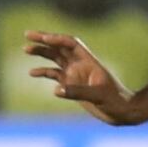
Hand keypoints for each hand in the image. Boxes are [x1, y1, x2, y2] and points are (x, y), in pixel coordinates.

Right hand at [23, 32, 142, 124]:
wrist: (122, 112)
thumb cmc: (115, 101)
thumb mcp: (98, 96)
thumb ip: (77, 92)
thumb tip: (56, 90)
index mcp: (88, 61)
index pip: (71, 43)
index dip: (57, 39)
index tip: (44, 38)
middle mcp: (80, 64)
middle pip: (59, 47)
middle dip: (44, 40)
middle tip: (27, 35)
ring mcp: (75, 74)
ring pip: (55, 58)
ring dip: (41, 53)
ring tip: (26, 49)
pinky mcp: (71, 85)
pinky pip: (54, 75)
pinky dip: (43, 72)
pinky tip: (32, 72)